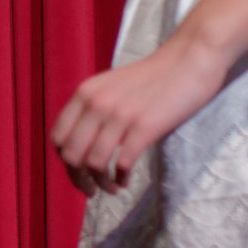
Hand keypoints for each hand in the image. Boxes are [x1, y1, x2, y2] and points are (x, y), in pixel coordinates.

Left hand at [51, 34, 229, 194]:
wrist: (190, 58)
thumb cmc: (154, 75)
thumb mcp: (111, 85)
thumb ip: (94, 106)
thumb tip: (82, 141)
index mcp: (85, 93)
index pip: (58, 137)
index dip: (64, 160)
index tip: (76, 172)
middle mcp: (96, 103)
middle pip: (71, 155)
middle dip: (78, 178)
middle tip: (91, 190)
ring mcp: (120, 115)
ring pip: (94, 163)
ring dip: (100, 183)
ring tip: (110, 188)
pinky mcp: (145, 126)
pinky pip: (121, 163)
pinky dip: (119, 178)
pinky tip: (124, 181)